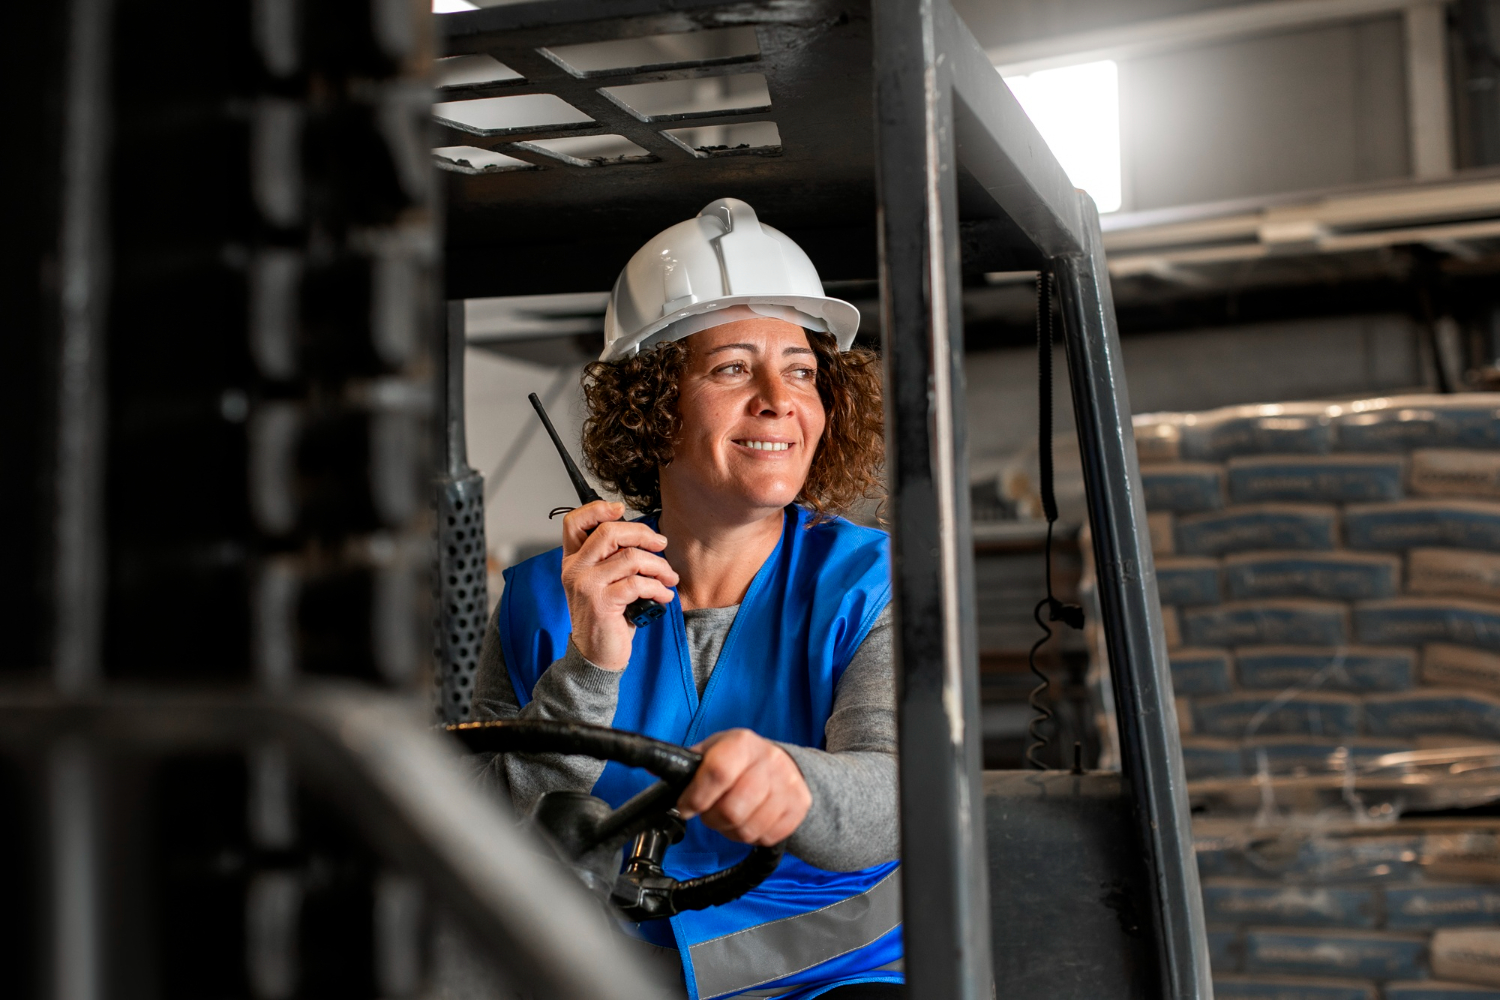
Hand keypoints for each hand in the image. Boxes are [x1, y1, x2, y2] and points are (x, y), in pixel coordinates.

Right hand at [559, 500, 677, 670]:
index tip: (621, 509)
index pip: (575, 523)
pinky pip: (638, 583)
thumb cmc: (606, 618)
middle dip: (643, 534)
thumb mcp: (603, 584)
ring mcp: (586, 586)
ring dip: (659, 566)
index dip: (597, 509)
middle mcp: (575, 570)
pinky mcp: (602, 603)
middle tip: (661, 544)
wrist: (596, 656)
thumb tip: (644, 537)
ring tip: (669, 578)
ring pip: (630, 558)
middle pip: (609, 532)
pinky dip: (658, 588)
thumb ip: (611, 559)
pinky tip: (664, 596)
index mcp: (573, 561)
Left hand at [677, 729, 810, 845]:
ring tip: (730, 817)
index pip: (718, 772)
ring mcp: (789, 785)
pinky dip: (752, 836)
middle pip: (732, 808)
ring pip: (749, 828)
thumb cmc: (739, 761)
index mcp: (742, 743)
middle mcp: (769, 761)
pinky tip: (749, 821)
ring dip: (731, 831)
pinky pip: (767, 837)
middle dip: (713, 818)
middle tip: (710, 813)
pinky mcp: (799, 807)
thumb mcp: (712, 751)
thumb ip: (687, 763)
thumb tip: (654, 767)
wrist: (786, 765)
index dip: (697, 796)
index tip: (686, 806)